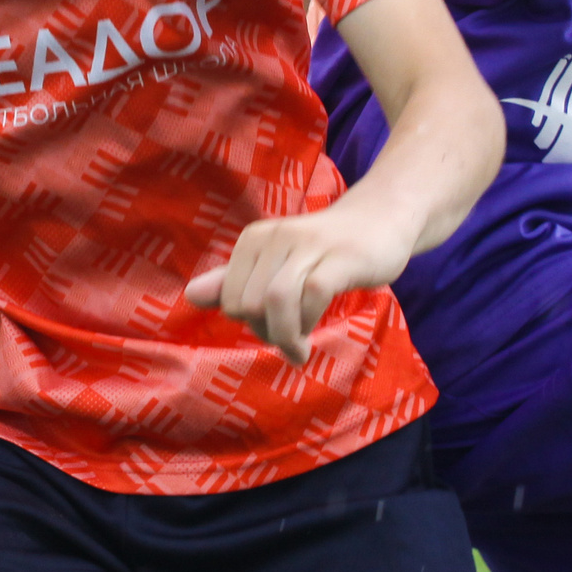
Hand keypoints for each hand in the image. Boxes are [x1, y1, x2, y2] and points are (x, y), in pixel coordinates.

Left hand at [182, 202, 413, 364]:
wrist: (381, 221)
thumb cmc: (325, 249)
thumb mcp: (276, 263)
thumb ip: (234, 280)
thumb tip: (189, 295)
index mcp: (254, 239)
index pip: (229, 299)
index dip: (247, 323)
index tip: (273, 327)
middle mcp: (275, 237)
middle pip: (249, 304)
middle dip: (266, 332)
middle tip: (290, 337)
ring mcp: (308, 246)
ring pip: (274, 301)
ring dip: (283, 336)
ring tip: (297, 349)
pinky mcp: (339, 258)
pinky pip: (310, 297)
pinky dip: (305, 327)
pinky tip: (309, 341)